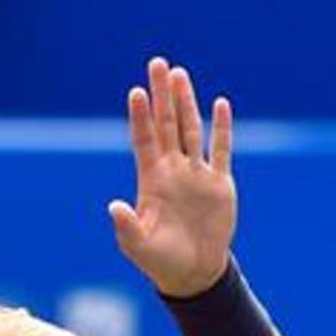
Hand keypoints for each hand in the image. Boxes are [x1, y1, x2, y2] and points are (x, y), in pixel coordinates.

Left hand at [109, 57, 235, 296]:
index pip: (144, 140)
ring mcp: (196, 174)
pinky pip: (221, 150)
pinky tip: (220, 104)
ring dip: (187, 102)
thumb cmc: (158, 260)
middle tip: (158, 63)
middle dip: (162, 94)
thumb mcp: (137, 245)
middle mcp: (172, 170)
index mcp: (150, 181)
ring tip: (181, 74)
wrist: (191, 272)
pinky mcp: (219, 184)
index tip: (136, 91)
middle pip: (166, 124)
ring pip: (191, 129)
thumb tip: (113, 206)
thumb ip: (126, 225)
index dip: (140, 116)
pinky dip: (221, 128)